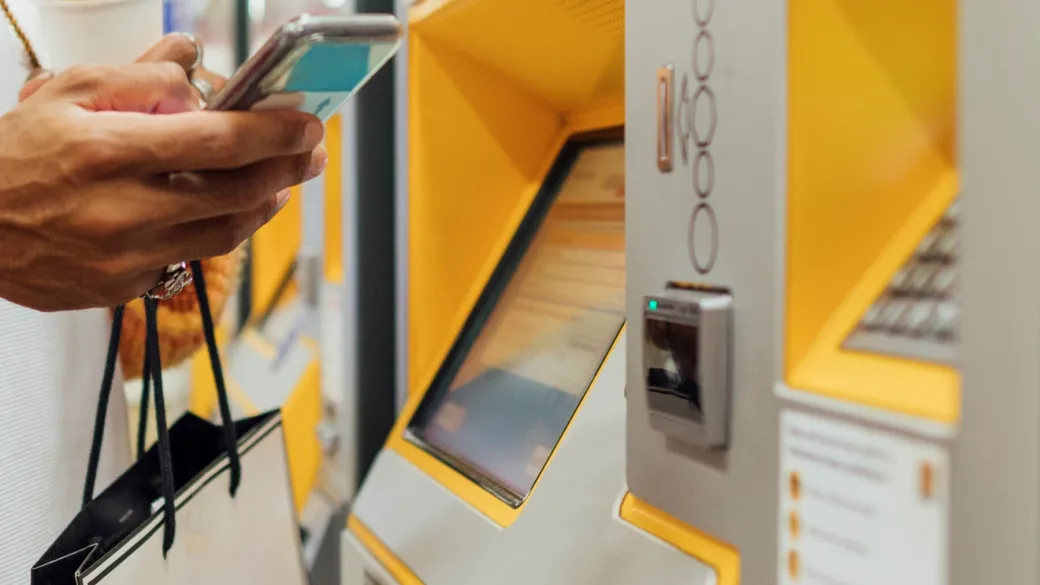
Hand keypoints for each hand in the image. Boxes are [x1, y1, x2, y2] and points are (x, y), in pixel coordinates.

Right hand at [0, 59, 324, 310]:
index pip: (216, 142)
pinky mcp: (120, 289)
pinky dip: (211, 234)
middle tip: (310, 155)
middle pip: (234, 193)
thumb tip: (195, 66)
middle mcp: (120, 211)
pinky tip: (223, 213)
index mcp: (107, 153)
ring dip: (261, 207)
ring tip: (279, 184)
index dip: (273, 134)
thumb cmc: (10, 158)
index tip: (306, 126)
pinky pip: (185, 261)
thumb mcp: (64, 95)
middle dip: (285, 171)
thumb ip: (138, 78)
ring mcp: (123, 258)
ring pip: (222, 235)